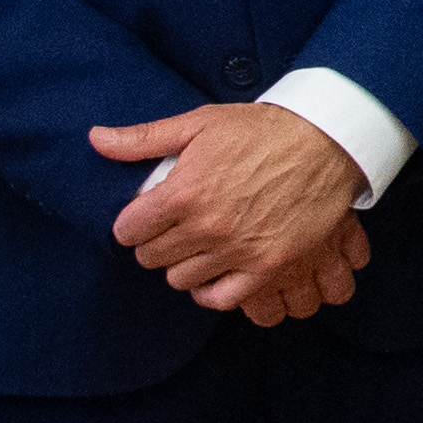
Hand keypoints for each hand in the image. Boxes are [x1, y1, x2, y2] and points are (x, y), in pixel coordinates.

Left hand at [96, 103, 367, 321]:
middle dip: (156, 242)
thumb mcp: (200, 123)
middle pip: (151, 257)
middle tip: (174, 228)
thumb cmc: (262, 129)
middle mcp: (207, 226)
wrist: (327, 141)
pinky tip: (214, 273)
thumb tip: (95, 139)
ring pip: (181, 279)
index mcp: (184, 191)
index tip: (145, 215)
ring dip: (184, 264)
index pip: (128, 229)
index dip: (133, 221)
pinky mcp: (268, 266)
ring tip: (197, 247)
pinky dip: (212, 291)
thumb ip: (144, 138)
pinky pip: (221, 298)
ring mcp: (238, 250)